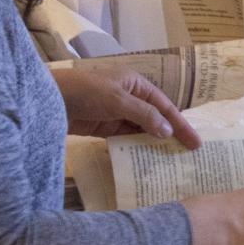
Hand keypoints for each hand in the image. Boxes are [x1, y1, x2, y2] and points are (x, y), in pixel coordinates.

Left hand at [53, 66, 199, 148]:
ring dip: (153, 143)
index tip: (195, 142)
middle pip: (156, 118)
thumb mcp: (119, 101)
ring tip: (169, 160)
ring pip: (141, 129)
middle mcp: (130, 97)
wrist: (48, 99)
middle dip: (170, 134)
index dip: (181, 124)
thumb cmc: (86, 92)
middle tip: (187, 154)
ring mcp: (117, 113)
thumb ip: (145, 116)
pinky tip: (145, 159)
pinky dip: (136, 147)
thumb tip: (167, 131)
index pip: (165, 106)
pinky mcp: (104, 127)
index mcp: (136, 84)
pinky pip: (126, 138)